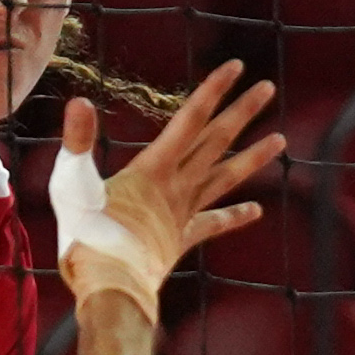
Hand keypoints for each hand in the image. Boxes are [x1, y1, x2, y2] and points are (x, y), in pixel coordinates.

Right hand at [51, 62, 283, 309]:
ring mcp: (183, 214)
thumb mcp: (72, 182)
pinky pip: (214, 224)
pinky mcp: (181, 240)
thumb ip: (78, 141)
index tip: (236, 67)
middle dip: (241, 112)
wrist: (108, 287)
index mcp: (154, 169)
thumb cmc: (85, 235)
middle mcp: (176, 187)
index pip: (189, 119)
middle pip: (216, 142)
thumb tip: (78, 102)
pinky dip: (235, 216)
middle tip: (268, 88)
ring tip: (282, 141)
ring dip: (253, 158)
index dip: (212, 91)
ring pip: (226, 179)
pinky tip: (257, 210)